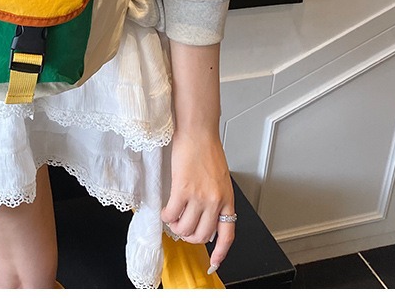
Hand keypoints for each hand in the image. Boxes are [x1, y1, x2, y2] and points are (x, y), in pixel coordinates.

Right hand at [161, 127, 235, 271]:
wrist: (198, 131)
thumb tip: (207, 215)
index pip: (227, 234)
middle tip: (183, 228)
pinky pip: (172, 214)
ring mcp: (199, 196)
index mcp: (227, 198)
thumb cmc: (207, 149)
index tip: (213, 263)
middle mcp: (215, 201)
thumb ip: (217, 197)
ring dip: (176, 227)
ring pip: (186, 228)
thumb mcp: (220, 178)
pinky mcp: (182, 189)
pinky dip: (167, 216)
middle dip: (190, 237)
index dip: (220, 253)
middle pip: (202, 236)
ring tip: (173, 218)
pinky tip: (166, 210)